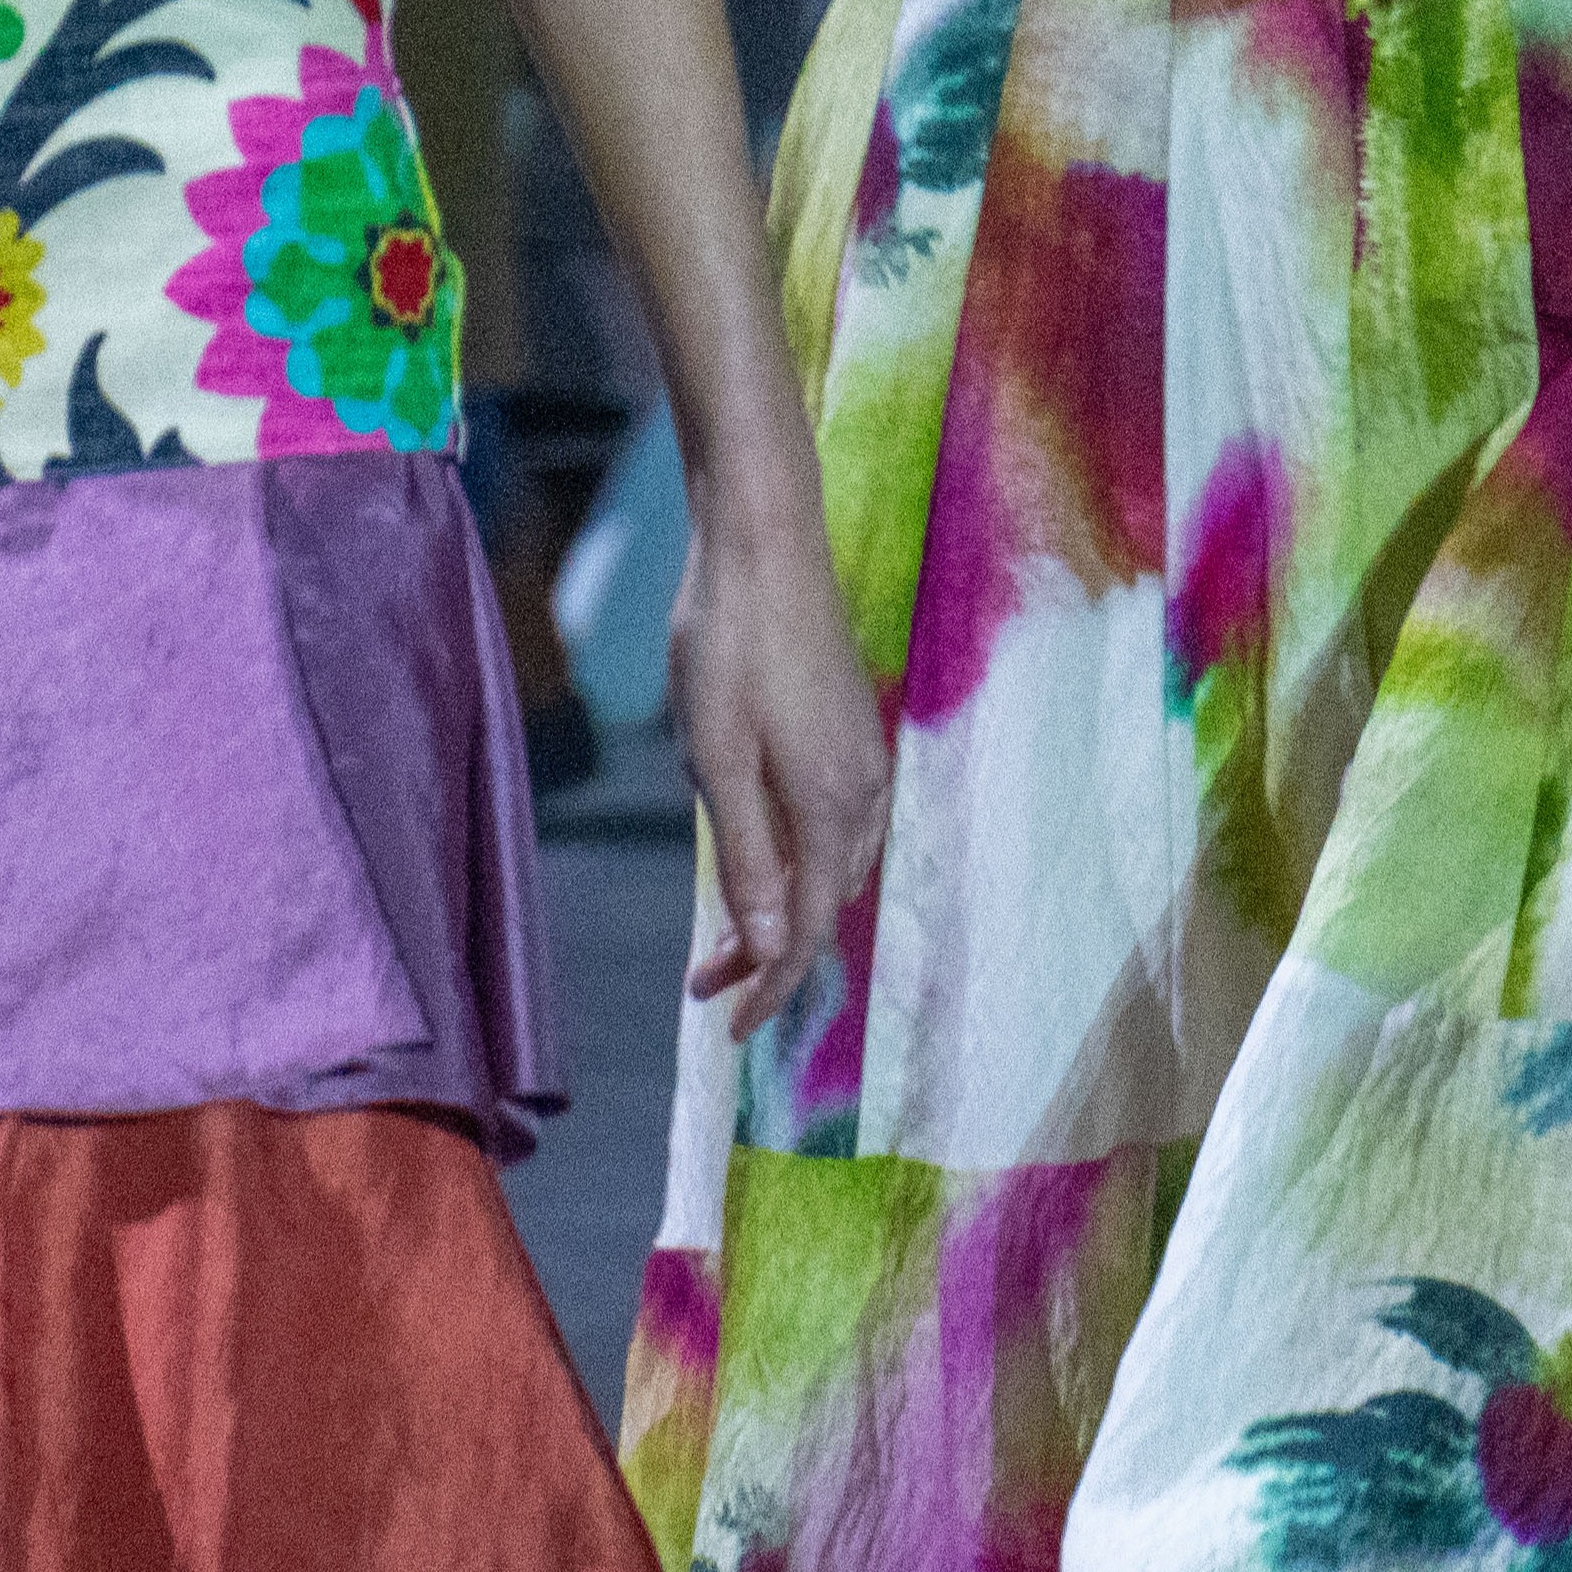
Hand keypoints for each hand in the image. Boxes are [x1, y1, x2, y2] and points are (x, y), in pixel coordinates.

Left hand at [655, 496, 886, 1009]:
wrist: (764, 541)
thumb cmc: (727, 645)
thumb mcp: (719, 761)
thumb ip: (749, 859)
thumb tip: (768, 949)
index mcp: (832, 807)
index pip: (805, 930)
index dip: (770, 989)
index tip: (729, 1030)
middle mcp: (865, 792)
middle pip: (824, 906)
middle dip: (770, 955)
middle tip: (705, 979)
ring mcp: (866, 758)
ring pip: (836, 868)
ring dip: (787, 909)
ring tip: (727, 930)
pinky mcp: (854, 730)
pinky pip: (840, 826)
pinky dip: (805, 862)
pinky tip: (767, 851)